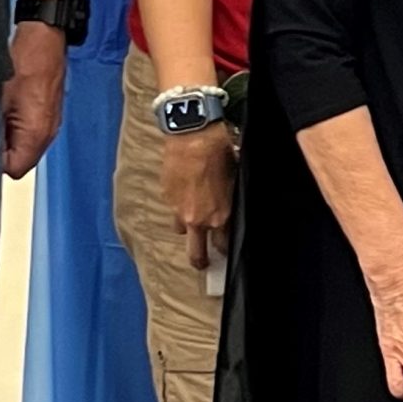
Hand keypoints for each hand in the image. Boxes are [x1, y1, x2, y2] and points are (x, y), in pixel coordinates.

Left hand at [2, 22, 67, 178]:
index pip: (14, 170)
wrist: (44, 40)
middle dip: (1, 153)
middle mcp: (48, 133)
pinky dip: (16, 128)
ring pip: (25, 147)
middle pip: (21, 161)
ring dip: (8, 140)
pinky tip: (6, 111)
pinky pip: (30, 132)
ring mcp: (50, 123)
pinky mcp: (48, 113)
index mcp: (37, 134)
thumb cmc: (25, 63)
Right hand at [160, 123, 236, 268]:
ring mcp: (179, 210)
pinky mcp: (166, 197)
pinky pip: (172, 209)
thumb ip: (232, 198)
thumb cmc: (221, 153)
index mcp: (220, 216)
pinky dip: (178, 207)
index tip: (225, 252)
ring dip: (187, 228)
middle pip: (197, 253)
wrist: (193, 137)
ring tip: (192, 222)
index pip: (223, 245)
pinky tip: (184, 195)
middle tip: (203, 265)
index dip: (225, 249)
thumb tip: (232, 202)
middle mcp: (198, 220)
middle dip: (201, 261)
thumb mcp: (236, 177)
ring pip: (182, 230)